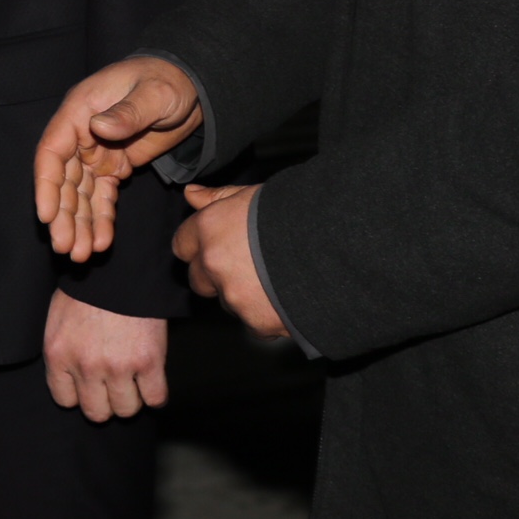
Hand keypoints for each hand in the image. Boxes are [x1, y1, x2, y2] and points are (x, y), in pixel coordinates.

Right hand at [34, 56, 202, 261]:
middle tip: (65, 247)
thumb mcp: (152, 93)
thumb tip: (97, 128)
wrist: (192, 88)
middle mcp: (81, 134)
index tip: (47, 215)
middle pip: (64, 180)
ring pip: (81, 195)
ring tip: (80, 254)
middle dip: (63, 216)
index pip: (52, 150)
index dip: (47, 184)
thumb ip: (127, 112)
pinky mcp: (114, 167)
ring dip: (79, 225)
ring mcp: (96, 153)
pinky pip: (103, 198)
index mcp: (80, 111)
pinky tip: (101, 242)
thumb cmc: (168, 81)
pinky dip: (101, 220)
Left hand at [43, 290, 167, 420]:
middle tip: (112, 386)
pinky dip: (155, 393)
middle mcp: (85, 366)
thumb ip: (61, 351)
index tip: (88, 386)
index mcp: (58, 354)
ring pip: (126, 410)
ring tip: (132, 382)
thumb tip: (68, 378)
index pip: (65, 400)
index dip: (79, 395)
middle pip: (96, 413)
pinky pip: (155, 399)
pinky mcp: (148, 362)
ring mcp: (117, 366)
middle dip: (105, 402)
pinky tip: (150, 380)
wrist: (119, 270)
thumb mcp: (57, 319)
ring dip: (131, 399)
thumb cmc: (87, 291)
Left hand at [175, 184, 286, 339]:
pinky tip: (287, 298)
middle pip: (198, 280)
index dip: (198, 247)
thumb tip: (191, 194)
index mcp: (209, 229)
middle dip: (215, 276)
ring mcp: (234, 296)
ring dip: (243, 296)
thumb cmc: (297, 216)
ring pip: (228, 302)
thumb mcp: (253, 195)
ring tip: (275, 280)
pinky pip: (254, 324)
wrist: (336, 248)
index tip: (213, 247)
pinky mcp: (256, 322)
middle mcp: (214, 264)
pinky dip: (266, 316)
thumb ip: (217, 198)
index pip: (182, 245)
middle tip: (246, 267)